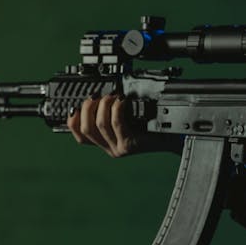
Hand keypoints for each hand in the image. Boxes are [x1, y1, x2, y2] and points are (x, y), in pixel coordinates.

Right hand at [65, 94, 182, 157]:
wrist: (173, 136)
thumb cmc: (152, 124)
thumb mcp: (128, 118)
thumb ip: (111, 113)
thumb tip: (97, 95)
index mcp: (106, 143)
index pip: (80, 136)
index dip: (72, 121)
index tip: (74, 106)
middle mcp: (110, 148)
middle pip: (86, 129)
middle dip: (87, 108)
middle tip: (97, 96)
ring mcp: (119, 148)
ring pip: (99, 125)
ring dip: (102, 106)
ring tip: (111, 96)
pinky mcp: (129, 144)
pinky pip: (116, 124)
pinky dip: (116, 109)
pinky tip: (121, 101)